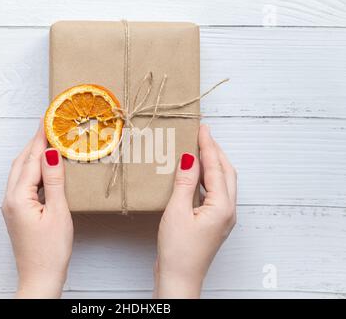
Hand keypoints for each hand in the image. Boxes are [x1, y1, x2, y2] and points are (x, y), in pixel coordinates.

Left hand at [2, 121, 72, 297]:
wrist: (40, 277)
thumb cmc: (50, 251)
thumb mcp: (58, 212)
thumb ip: (54, 181)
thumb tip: (52, 154)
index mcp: (18, 197)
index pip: (31, 160)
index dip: (40, 139)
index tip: (48, 121)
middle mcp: (10, 199)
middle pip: (21, 163)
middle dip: (34, 143)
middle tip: (49, 127)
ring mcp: (12, 205)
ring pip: (21, 172)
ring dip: (33, 156)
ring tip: (49, 142)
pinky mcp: (18, 211)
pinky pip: (23, 183)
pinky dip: (33, 170)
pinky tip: (45, 168)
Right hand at [154, 124, 236, 297]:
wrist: (179, 278)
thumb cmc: (178, 250)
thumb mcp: (177, 211)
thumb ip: (185, 183)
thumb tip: (188, 158)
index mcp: (222, 206)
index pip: (216, 168)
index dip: (208, 146)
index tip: (202, 128)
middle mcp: (228, 210)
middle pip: (226, 172)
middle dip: (215, 151)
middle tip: (203, 134)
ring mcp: (223, 217)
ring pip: (223, 182)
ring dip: (213, 164)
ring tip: (200, 149)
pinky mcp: (215, 221)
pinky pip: (216, 193)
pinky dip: (208, 178)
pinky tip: (196, 175)